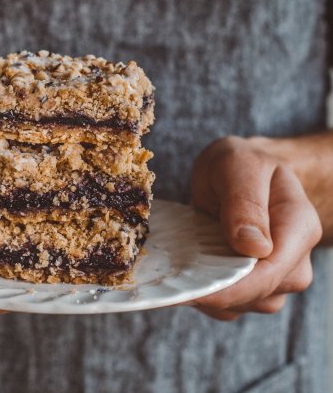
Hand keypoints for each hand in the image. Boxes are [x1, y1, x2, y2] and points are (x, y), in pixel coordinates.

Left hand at [188, 136, 321, 319]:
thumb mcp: (239, 165)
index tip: (189, 289)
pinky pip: (227, 303)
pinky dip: (204, 292)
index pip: (271, 273)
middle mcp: (293, 259)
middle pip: (258, 294)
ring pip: (242, 304)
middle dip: (215, 290)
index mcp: (298, 228)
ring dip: (207, 292)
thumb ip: (245, 202)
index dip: (231, 287)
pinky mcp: (250, 283)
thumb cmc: (242, 164)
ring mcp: (274, 275)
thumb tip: (254, 247)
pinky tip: (184, 270)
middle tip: (170, 275)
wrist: (239, 172)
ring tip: (177, 265)